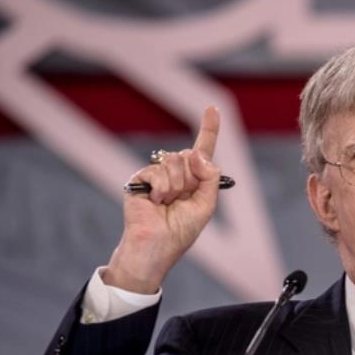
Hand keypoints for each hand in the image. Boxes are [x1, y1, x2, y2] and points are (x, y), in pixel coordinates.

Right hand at [104, 107, 221, 293]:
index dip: (209, 128)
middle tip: (182, 199)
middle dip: (192, 178)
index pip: (203, 149)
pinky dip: (162, 189)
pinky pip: (158, 170)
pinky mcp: (141, 178)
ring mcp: (158, 174)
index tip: (213, 107)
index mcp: (194, 179)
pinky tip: (156, 202)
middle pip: (190, 154)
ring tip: (168, 203)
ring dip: (177, 186)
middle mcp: (176, 173)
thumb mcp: (206, 205)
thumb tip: (195, 152)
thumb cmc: (181, 230)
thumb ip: (209, 177)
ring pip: (175, 160)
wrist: (156, 246)